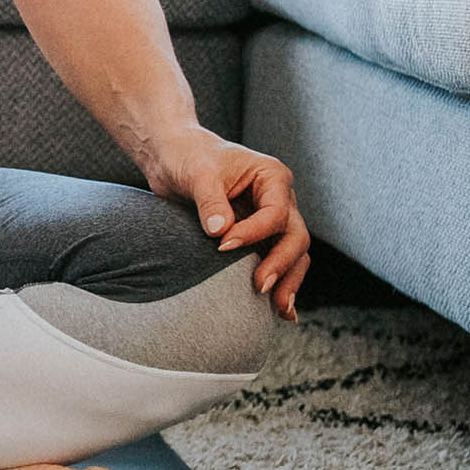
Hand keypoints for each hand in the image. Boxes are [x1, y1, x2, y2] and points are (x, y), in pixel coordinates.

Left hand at [137, 129, 310, 319]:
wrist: (174, 158)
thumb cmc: (188, 157)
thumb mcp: (197, 174)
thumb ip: (210, 201)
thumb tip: (219, 233)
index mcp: (271, 177)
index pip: (276, 213)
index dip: (254, 233)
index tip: (223, 247)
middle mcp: (279, 198)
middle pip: (295, 237)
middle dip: (282, 264)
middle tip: (259, 287)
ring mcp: (271, 220)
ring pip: (293, 254)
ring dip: (288, 281)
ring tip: (280, 310)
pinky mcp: (258, 237)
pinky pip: (276, 261)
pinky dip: (280, 282)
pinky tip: (281, 312)